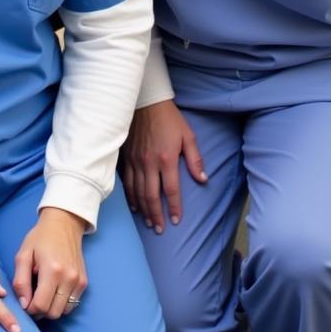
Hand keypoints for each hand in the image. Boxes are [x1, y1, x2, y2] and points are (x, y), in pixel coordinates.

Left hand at [12, 207, 87, 319]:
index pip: (41, 305)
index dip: (30, 309)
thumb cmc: (41, 238)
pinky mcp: (84, 282)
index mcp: (52, 270)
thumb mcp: (23, 255)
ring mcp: (78, 281)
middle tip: (33, 299)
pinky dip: (62, 304)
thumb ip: (20, 281)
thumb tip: (24, 305)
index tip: (25, 302)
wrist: (64, 224)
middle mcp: (69, 278)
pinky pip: (73, 304)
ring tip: (44, 294)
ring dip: (52, 309)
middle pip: (53, 313)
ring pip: (64, 311)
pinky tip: (54, 291)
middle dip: (40, 311)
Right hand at [122, 100, 206, 232]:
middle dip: (156, 214)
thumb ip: (195, 159)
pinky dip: (130, 196)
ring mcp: (136, 161)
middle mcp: (149, 163)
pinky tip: (134, 205)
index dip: (173, 207)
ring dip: (143, 209)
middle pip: (151, 195)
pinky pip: (126, 181)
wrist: (146, 102)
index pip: (170, 190)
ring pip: (137, 191)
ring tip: (148, 221)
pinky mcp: (127, 157)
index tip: (175, 221)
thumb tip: (203, 179)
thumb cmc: (169, 119)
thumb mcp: (188, 136)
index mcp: (167, 159)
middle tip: (159, 229)